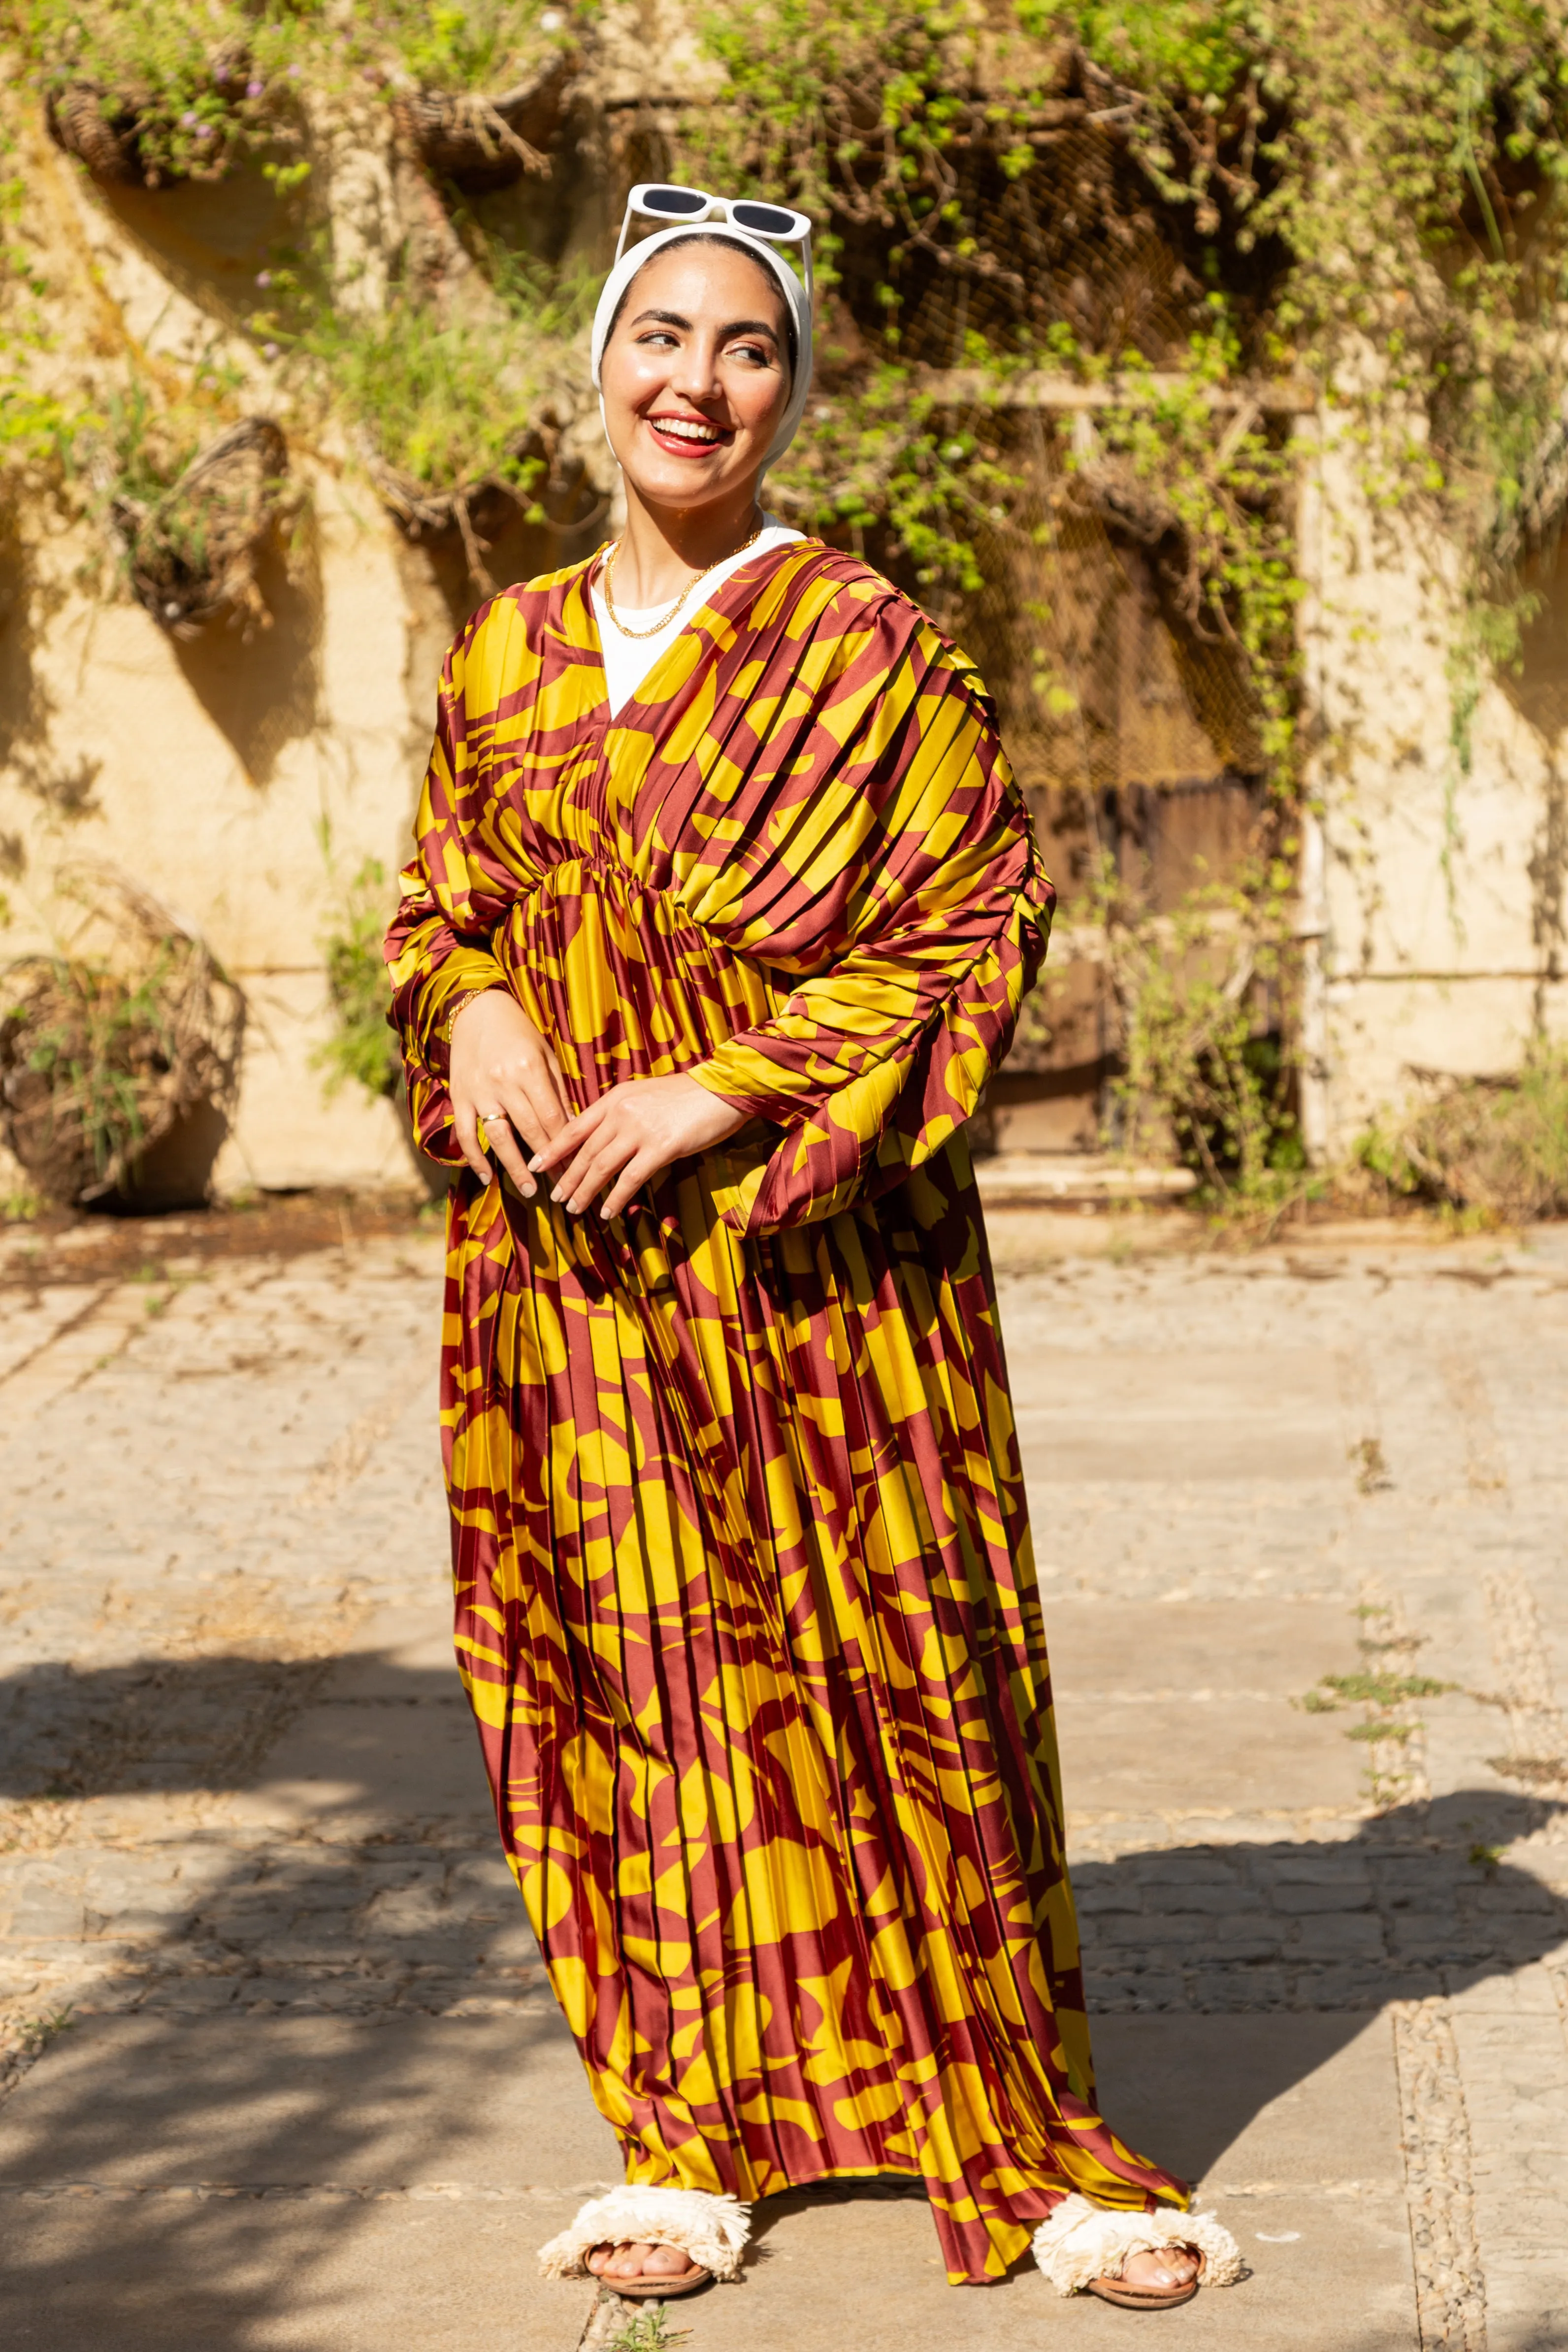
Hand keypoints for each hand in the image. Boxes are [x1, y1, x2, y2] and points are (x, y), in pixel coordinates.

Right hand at [448, 989, 569, 1195]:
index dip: (566, 1145)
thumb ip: (558, 1091)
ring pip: (498, 1137)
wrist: (475, 1012)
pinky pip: (465, 1133)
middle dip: (548, 1161)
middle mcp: (503, 1082)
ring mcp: (478, 1091)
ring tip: (530, 1190)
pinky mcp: (458, 1097)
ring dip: (515, 1166)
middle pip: (529, 1130)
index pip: (552, 1117)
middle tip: (563, 1186)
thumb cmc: (519, 1034)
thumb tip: (575, 1127)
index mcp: (529, 1069)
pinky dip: (474, 1158)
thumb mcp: (546, 1056)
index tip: (578, 1166)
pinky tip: (487, 1176)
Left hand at [530, 1074, 746, 1220]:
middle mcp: (622, 1112)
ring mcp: (640, 1130)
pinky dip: (616, 1198)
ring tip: (574, 1209)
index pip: (575, 1126)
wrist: (723, 1090)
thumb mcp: (645, 1095)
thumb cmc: (687, 1095)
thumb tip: (603, 1135)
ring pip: (601, 1167)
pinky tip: (607, 1212)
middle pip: (585, 1151)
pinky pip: (630, 1179)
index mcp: (615, 1098)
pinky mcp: (661, 1147)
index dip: (553, 1148)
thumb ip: (622, 1112)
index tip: (536, 1165)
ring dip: (585, 1191)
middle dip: (566, 1177)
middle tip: (555, 1196)